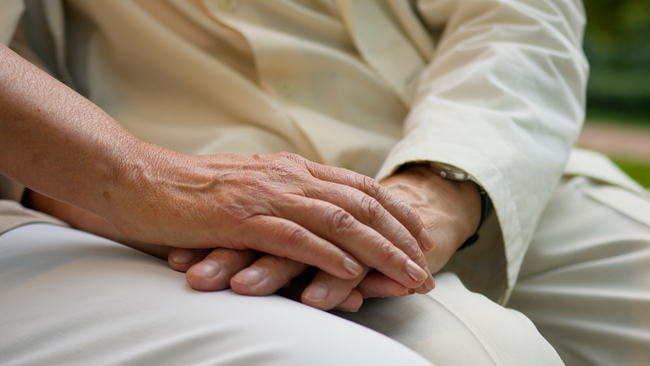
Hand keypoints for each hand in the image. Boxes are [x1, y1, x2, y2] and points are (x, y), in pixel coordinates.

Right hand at [167, 163, 478, 310]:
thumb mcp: (250, 191)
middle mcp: (286, 176)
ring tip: (405, 275)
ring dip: (377, 250)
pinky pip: (293, 236)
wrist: (137, 179)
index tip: (420, 236)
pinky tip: (351, 274)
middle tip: (427, 265)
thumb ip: (285, 204)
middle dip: (399, 237)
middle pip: (359, 205)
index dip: (395, 211)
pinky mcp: (238, 217)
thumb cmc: (193, 193)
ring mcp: (264, 195)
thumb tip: (319, 231)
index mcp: (291, 169)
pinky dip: (326, 255)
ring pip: (337, 221)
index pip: (358, 187)